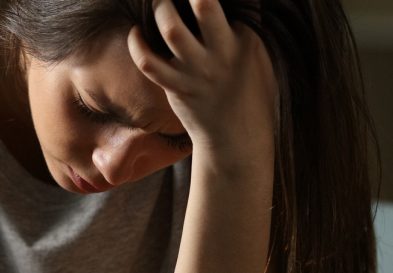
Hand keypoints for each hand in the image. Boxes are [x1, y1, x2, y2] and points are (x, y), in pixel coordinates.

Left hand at [127, 0, 277, 158]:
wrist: (238, 139)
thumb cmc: (249, 93)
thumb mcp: (256, 57)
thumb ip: (240, 29)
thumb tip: (223, 7)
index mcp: (245, 40)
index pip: (238, 0)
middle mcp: (222, 52)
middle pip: (205, 6)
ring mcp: (198, 71)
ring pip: (172, 29)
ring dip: (161, 7)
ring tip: (159, 0)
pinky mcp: (177, 87)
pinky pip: (148, 63)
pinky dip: (136, 45)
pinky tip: (135, 32)